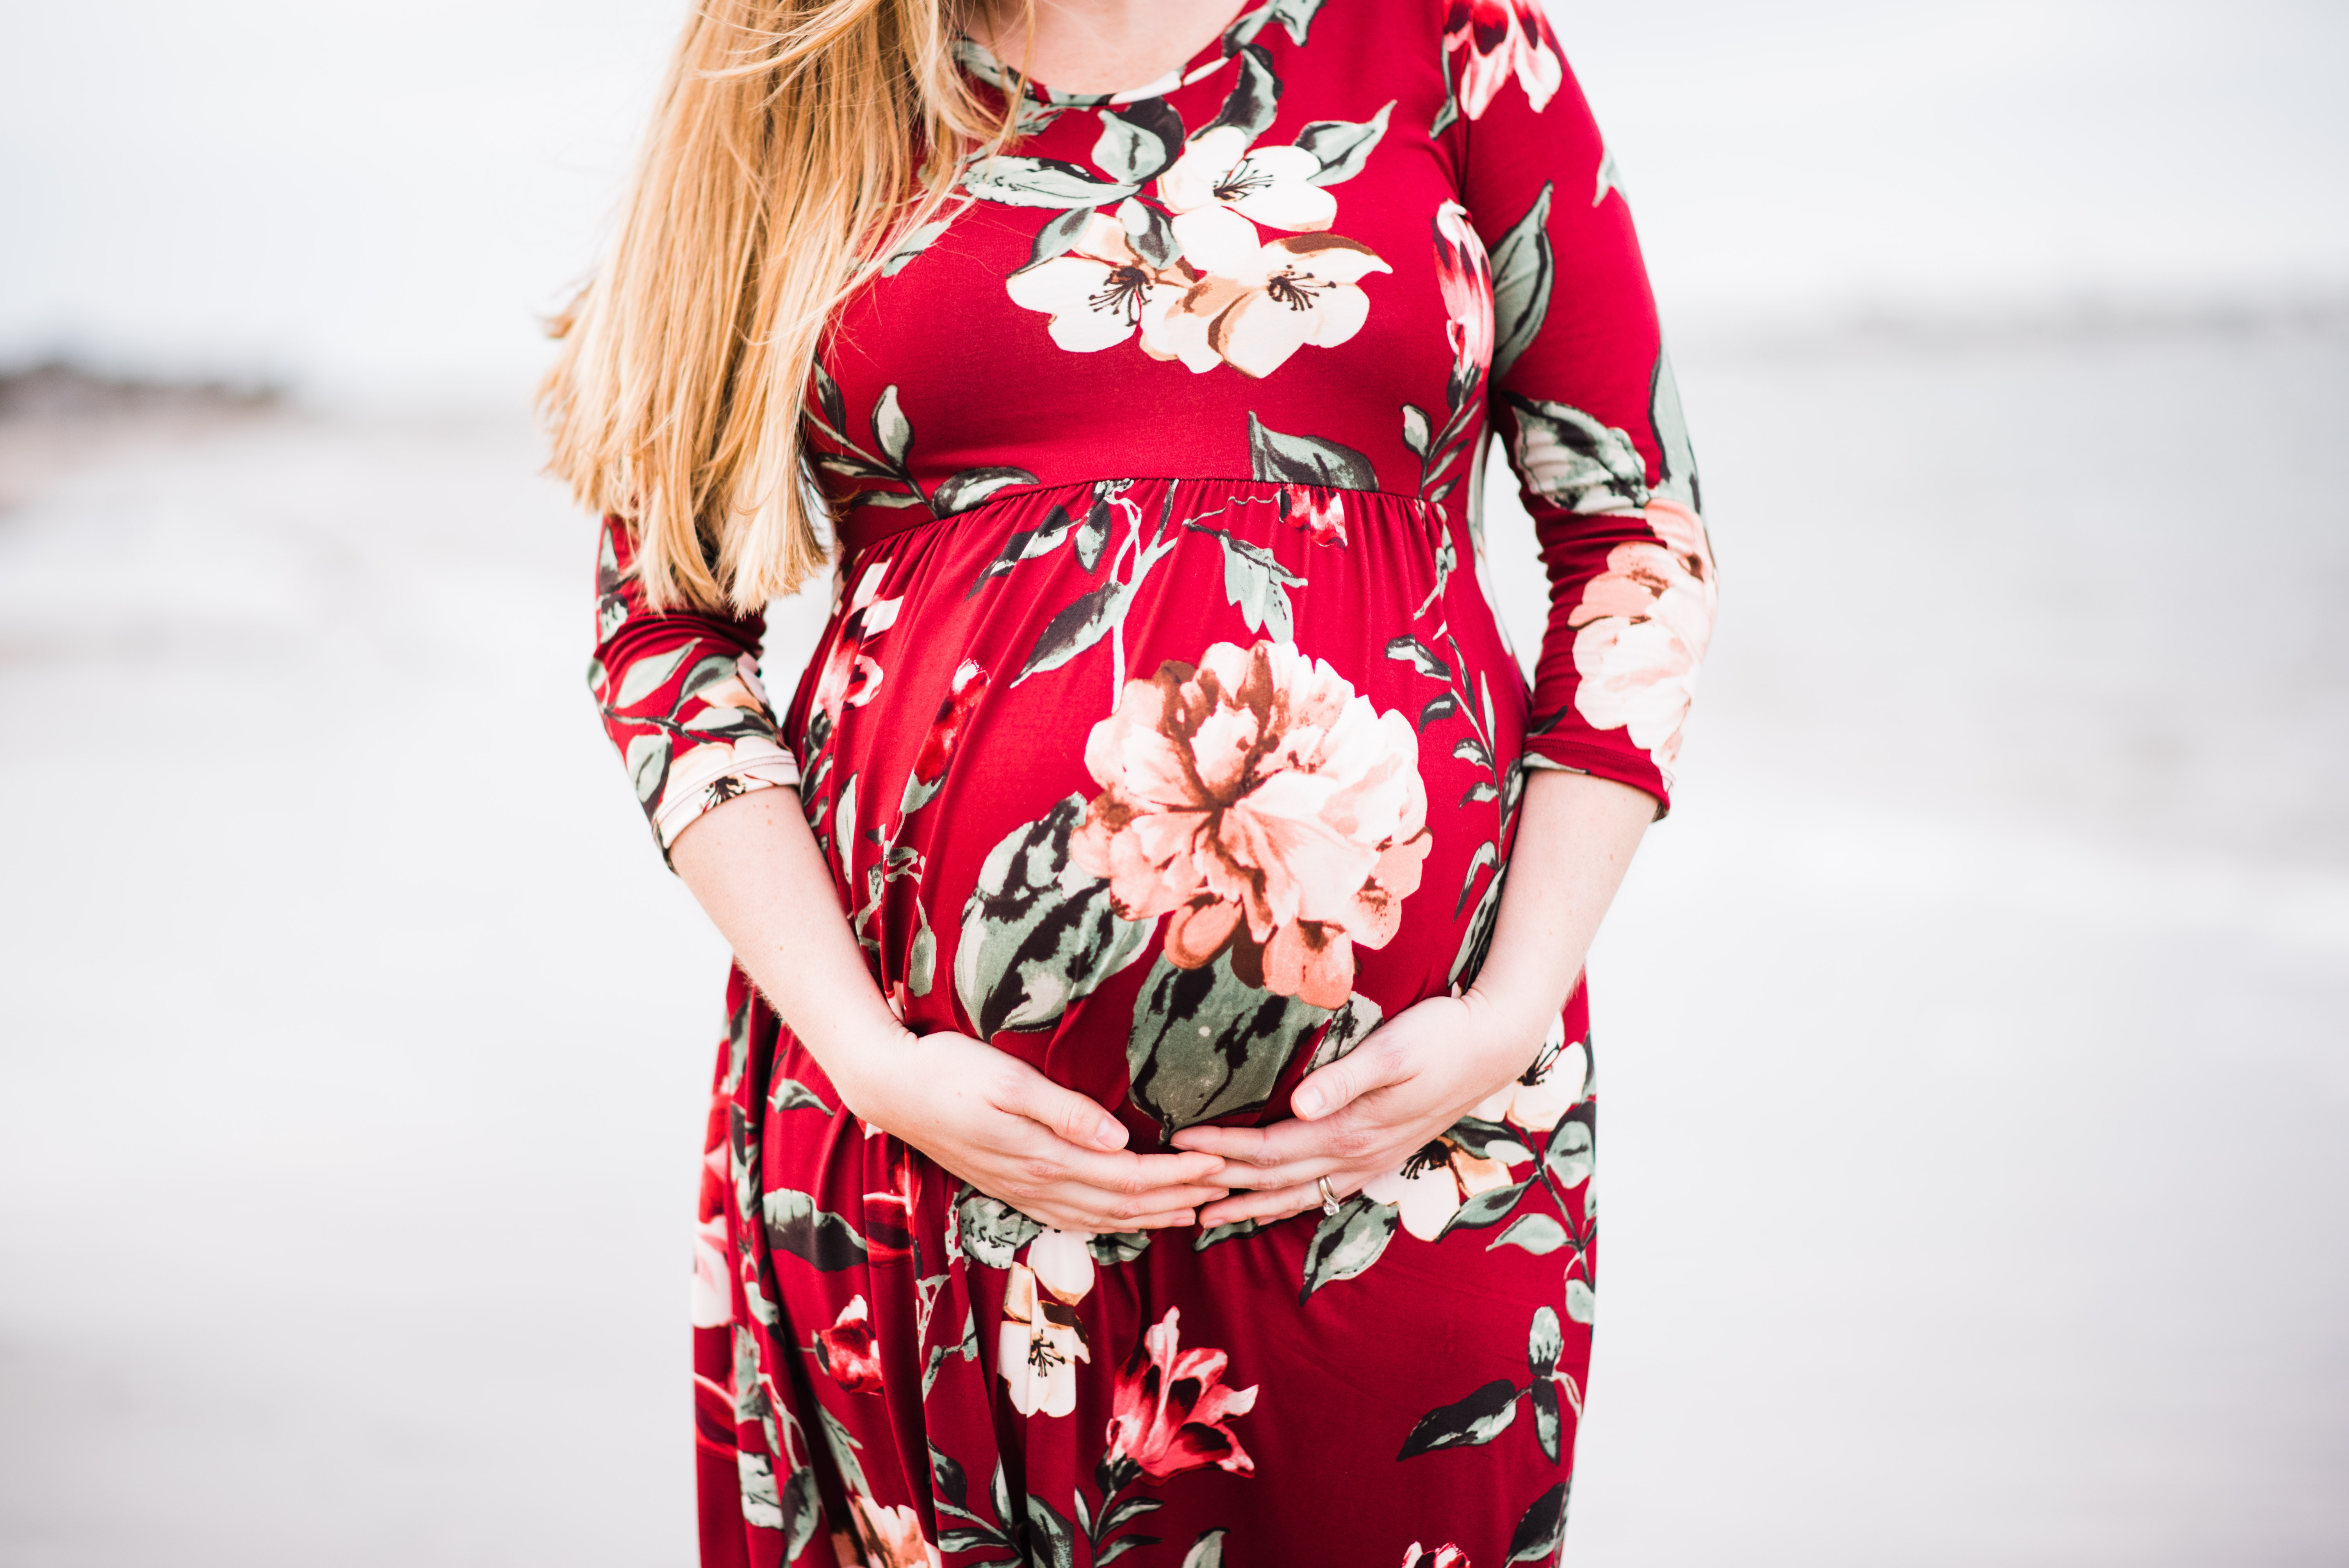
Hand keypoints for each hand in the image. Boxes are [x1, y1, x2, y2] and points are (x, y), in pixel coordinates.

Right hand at [837, 1027, 1230, 1233]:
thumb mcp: (1007, 1079)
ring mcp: (1022, 1191)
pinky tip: (1126, 1218)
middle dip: (1177, 1197)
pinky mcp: (1011, 1187)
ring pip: (1100, 1218)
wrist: (890, 1088)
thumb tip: (1119, 1140)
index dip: (1177, 1174)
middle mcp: (1037, 1183)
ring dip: (1149, 1216)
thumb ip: (1064, 1111)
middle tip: (1226, 1187)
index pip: (1128, 1175)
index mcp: (1043, 1156)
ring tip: (1191, 1211)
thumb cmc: (948, 1070)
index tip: (1218, 1162)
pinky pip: (1072, 1218)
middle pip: (1122, 1204)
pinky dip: (1110, 1222)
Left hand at [1168, 988, 1544, 1228]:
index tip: (1178, 1143)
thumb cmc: (1440, 1038)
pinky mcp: (1382, 1154)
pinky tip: (1277, 1203)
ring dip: (1251, 1206)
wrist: (1494, 1045)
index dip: (1221, 1149)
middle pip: (1274, 1179)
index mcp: (1351, 1130)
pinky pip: (1324, 1190)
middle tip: (1173, 1191)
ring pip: (1298, 1194)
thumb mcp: (1394, 1051)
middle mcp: (1357, 1155)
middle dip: (1222, 1185)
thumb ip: (1345, 1079)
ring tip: (1209, 1216)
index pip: (1268, 1149)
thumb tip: (1300, 1105)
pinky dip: (1290, 1200)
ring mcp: (1371, 1161)